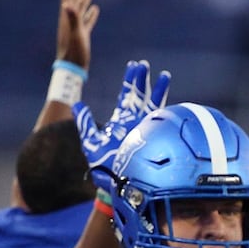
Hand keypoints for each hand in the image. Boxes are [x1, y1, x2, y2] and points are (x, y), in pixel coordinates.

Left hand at [56, 0, 98, 69]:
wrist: (72, 67)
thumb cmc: (74, 52)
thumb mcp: (75, 34)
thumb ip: (73, 19)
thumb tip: (67, 4)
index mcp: (68, 16)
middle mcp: (70, 19)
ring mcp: (77, 26)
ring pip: (82, 6)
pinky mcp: (82, 34)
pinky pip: (87, 20)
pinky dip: (91, 13)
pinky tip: (95, 8)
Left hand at [74, 59, 170, 193]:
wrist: (118, 182)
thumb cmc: (103, 166)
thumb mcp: (90, 142)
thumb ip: (85, 122)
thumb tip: (78, 104)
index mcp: (120, 120)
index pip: (125, 95)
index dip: (130, 80)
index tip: (134, 66)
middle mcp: (133, 122)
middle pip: (139, 96)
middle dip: (142, 80)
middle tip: (144, 64)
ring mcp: (144, 129)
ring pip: (152, 104)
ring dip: (158, 90)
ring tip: (164, 75)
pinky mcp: (152, 137)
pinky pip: (160, 119)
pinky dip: (165, 107)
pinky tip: (170, 99)